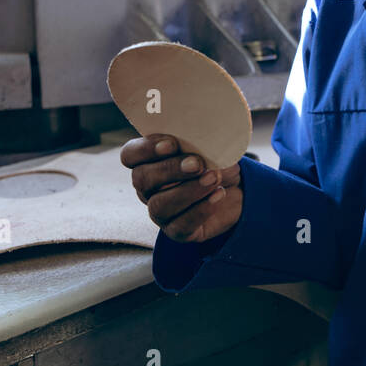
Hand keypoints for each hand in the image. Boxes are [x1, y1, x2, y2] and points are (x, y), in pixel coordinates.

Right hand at [120, 133, 242, 244]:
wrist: (235, 189)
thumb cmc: (214, 161)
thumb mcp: (208, 145)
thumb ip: (196, 139)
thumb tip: (202, 135)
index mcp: (148, 160)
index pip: (130, 155)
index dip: (145, 149)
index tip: (172, 144)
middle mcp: (148, 188)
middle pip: (142, 179)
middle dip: (170, 169)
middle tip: (198, 164)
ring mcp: (160, 212)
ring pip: (159, 206)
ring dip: (188, 191)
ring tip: (214, 178)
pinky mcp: (177, 230)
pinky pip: (180, 226)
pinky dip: (201, 210)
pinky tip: (218, 195)